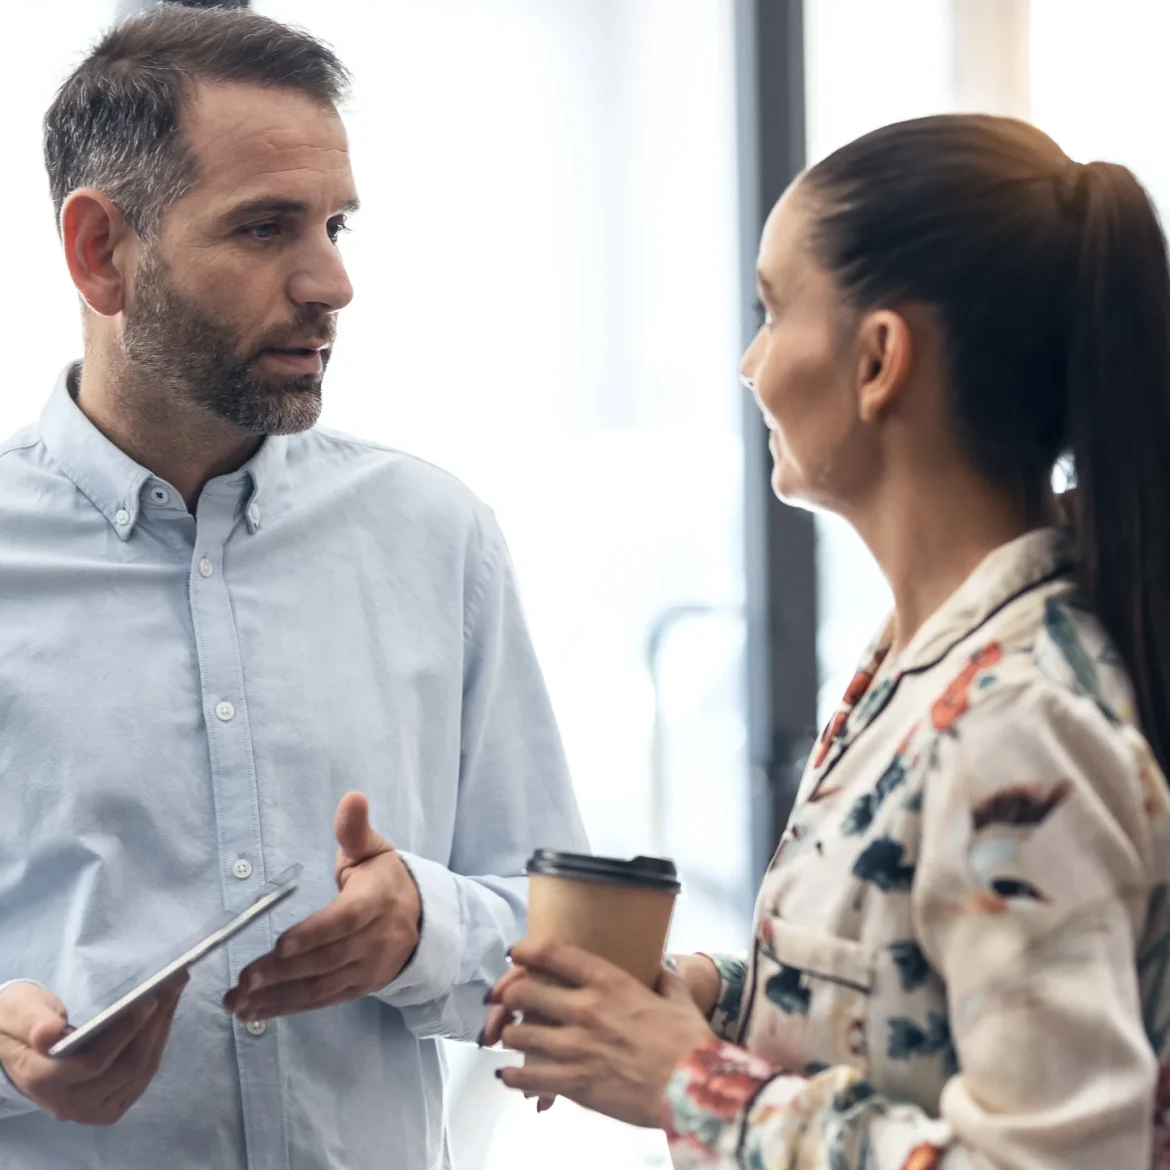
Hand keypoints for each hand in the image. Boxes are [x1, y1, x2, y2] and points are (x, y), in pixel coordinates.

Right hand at [0, 975, 186, 1125]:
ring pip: (140, 1072)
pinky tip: (165, 1014)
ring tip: (175, 990)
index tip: (150, 999)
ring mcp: (91, 1109)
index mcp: (42, 1080)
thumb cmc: (20, 1023)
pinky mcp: (110, 1105)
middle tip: (173, 984)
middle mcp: (68, 1104)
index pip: (94, 1063)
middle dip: (155, 1024)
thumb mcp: (17, 1012)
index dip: (126, 1032)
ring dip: (162, 1029)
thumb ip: (32, 1021)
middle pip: (126, 1068)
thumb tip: (48, 1033)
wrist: (18, 1048)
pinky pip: (142, 1076)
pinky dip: (157, 1043)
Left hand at [225, 792, 420, 1021]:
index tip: (281, 944)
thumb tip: (352, 797)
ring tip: (238, 1003)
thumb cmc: (384, 879)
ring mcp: (368, 970)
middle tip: (244, 979)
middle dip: (284, 972)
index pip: (346, 920)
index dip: (315, 934)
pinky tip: (255, 1013)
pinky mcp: (358, 989)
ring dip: (278, 998)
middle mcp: (376, 940)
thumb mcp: (373, 850)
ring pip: (321, 987)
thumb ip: (355, 830)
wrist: (421, 918)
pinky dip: (287, 1009)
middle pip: (328, 959)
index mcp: (377, 901)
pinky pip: (321, 1003)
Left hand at [488, 940, 715, 1128]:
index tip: (516, 952)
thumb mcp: (679, 1000)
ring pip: (519, 1035)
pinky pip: (526, 1077)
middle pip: (524, 993)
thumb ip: (665, 980)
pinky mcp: (572, 1083)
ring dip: (513, 1037)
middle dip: (511, 996)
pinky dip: (513, 1076)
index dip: (527, 949)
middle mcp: (585, 1009)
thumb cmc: (689, 1043)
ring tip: (513, 1039)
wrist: (694, 1091)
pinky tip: (510, 1075)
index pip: (554, 953)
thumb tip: (662, 969)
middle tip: (510, 1001)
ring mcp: (575, 1047)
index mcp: (609, 982)